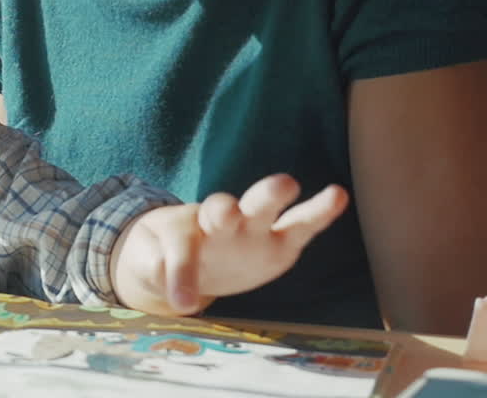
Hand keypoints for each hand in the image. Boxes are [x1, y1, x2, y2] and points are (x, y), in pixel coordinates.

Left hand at [110, 174, 347, 316]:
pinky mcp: (281, 242)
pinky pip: (302, 225)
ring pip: (261, 207)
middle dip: (224, 209)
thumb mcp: (148, 262)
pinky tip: (338, 195)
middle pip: (221, 209)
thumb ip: (152, 266)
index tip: (182, 304)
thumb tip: (163, 275)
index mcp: (184, 229)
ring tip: (286, 183)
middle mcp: (219, 221)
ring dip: (270, 196)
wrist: (188, 252)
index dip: (180, 273)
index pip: (183, 248)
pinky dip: (318, 212)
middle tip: (224, 212)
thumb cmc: (165, 253)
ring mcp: (252, 227)